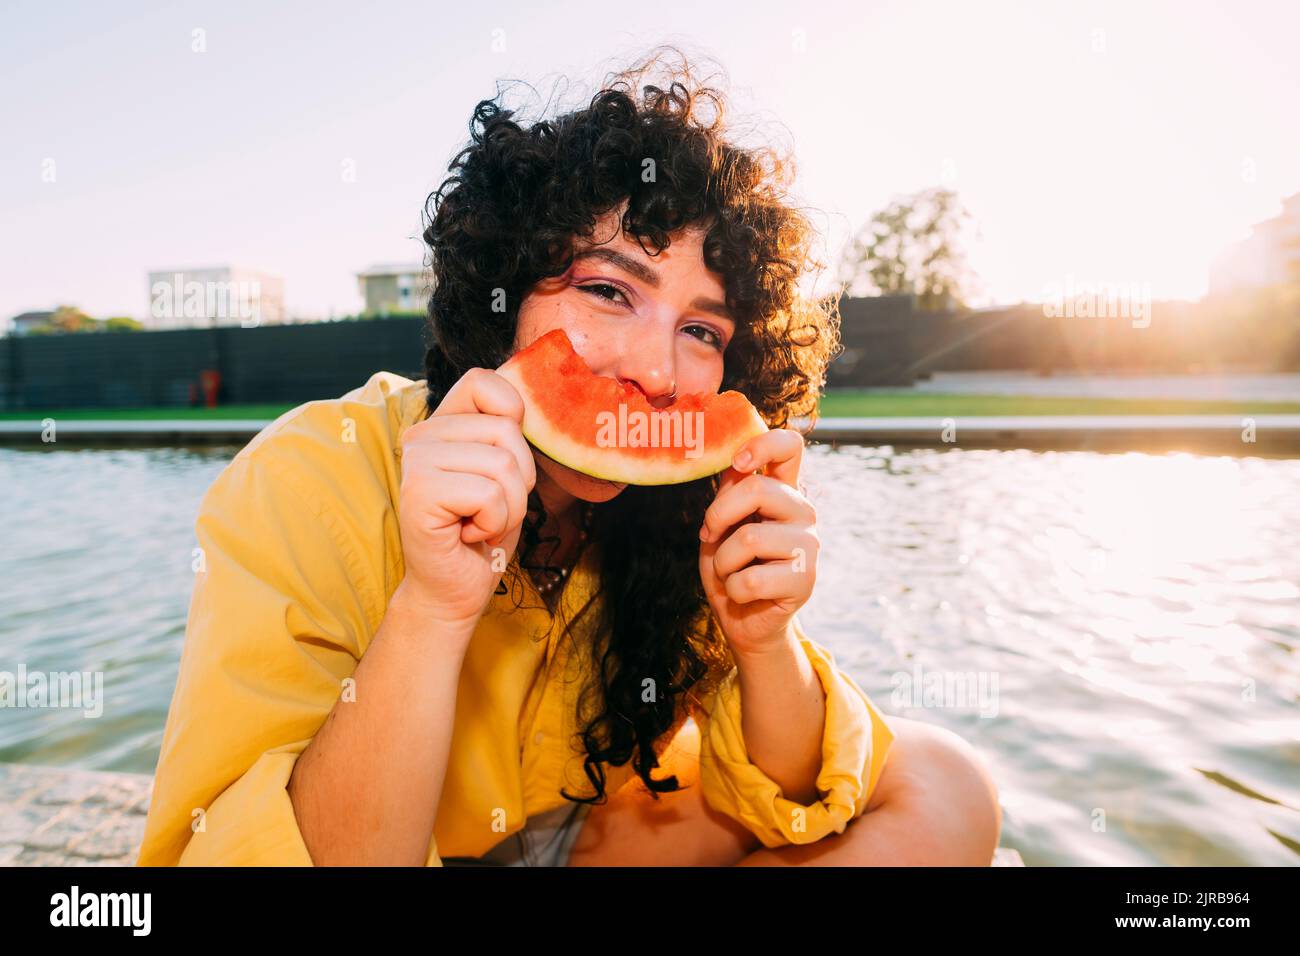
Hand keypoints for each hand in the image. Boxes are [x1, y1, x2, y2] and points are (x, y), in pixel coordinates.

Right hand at [395, 367, 537, 636]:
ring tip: (480, 523)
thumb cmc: (483, 531)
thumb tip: (533, 399)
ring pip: (503, 464)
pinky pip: (489, 494)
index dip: (512, 414)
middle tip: (491, 508)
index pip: (483, 381)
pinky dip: (494, 523)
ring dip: (508, 506)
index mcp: (441, 423)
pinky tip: (468, 535)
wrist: (454, 590)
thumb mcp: (505, 473)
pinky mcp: (419, 493)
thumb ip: (507, 434)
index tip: (506, 461)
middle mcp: (421, 435)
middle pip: (506, 431)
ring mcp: (416, 461)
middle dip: (518, 480)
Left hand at [697, 428, 818, 655]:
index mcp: (782, 492)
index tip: (737, 462)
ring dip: (723, 561)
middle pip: (758, 489)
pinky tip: (744, 594)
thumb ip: (729, 496)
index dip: (763, 444)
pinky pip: (751, 579)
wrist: (744, 621)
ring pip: (749, 538)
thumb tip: (734, 467)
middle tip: (710, 536)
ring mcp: (809, 545)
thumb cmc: (730, 568)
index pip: (790, 447)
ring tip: (731, 573)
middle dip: (718, 515)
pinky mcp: (806, 579)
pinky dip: (733, 590)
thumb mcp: (721, 526)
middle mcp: (802, 512)